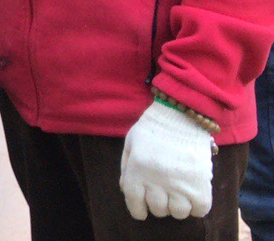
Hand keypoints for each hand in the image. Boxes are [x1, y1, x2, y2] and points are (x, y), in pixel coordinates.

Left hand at [119, 100, 214, 219]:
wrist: (181, 115)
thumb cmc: (153, 129)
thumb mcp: (131, 145)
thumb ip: (126, 169)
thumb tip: (127, 191)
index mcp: (137, 171)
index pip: (135, 204)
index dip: (138, 210)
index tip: (143, 209)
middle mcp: (157, 180)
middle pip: (158, 209)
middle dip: (158, 204)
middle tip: (163, 194)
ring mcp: (180, 184)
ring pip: (178, 213)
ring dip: (177, 207)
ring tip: (178, 194)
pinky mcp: (201, 184)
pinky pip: (200, 209)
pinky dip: (196, 208)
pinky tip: (193, 196)